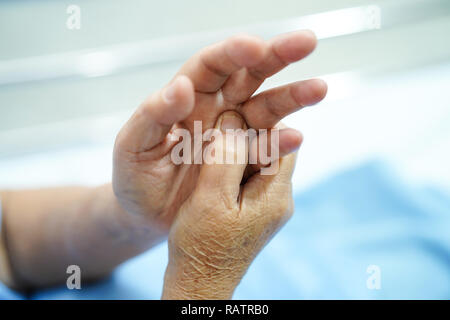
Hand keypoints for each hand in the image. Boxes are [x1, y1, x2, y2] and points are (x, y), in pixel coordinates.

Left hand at [112, 30, 325, 230]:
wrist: (147, 214)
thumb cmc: (135, 177)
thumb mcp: (132, 146)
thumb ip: (152, 115)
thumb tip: (181, 86)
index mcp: (187, 97)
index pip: (211, 65)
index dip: (232, 53)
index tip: (254, 47)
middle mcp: (216, 108)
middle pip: (249, 75)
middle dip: (276, 57)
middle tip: (305, 43)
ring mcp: (235, 134)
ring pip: (267, 108)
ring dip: (292, 97)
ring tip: (318, 89)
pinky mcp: (246, 161)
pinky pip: (267, 149)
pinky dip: (282, 144)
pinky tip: (294, 140)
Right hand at [162, 111, 296, 298]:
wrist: (199, 283)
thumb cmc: (202, 247)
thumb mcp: (210, 199)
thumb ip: (225, 158)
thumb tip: (235, 120)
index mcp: (275, 195)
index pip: (283, 141)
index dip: (260, 120)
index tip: (235, 109)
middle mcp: (278, 199)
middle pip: (273, 150)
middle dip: (249, 133)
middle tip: (222, 122)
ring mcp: (267, 207)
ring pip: (258, 162)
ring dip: (238, 149)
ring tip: (214, 140)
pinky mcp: (253, 212)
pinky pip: (248, 177)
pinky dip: (233, 165)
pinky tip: (213, 163)